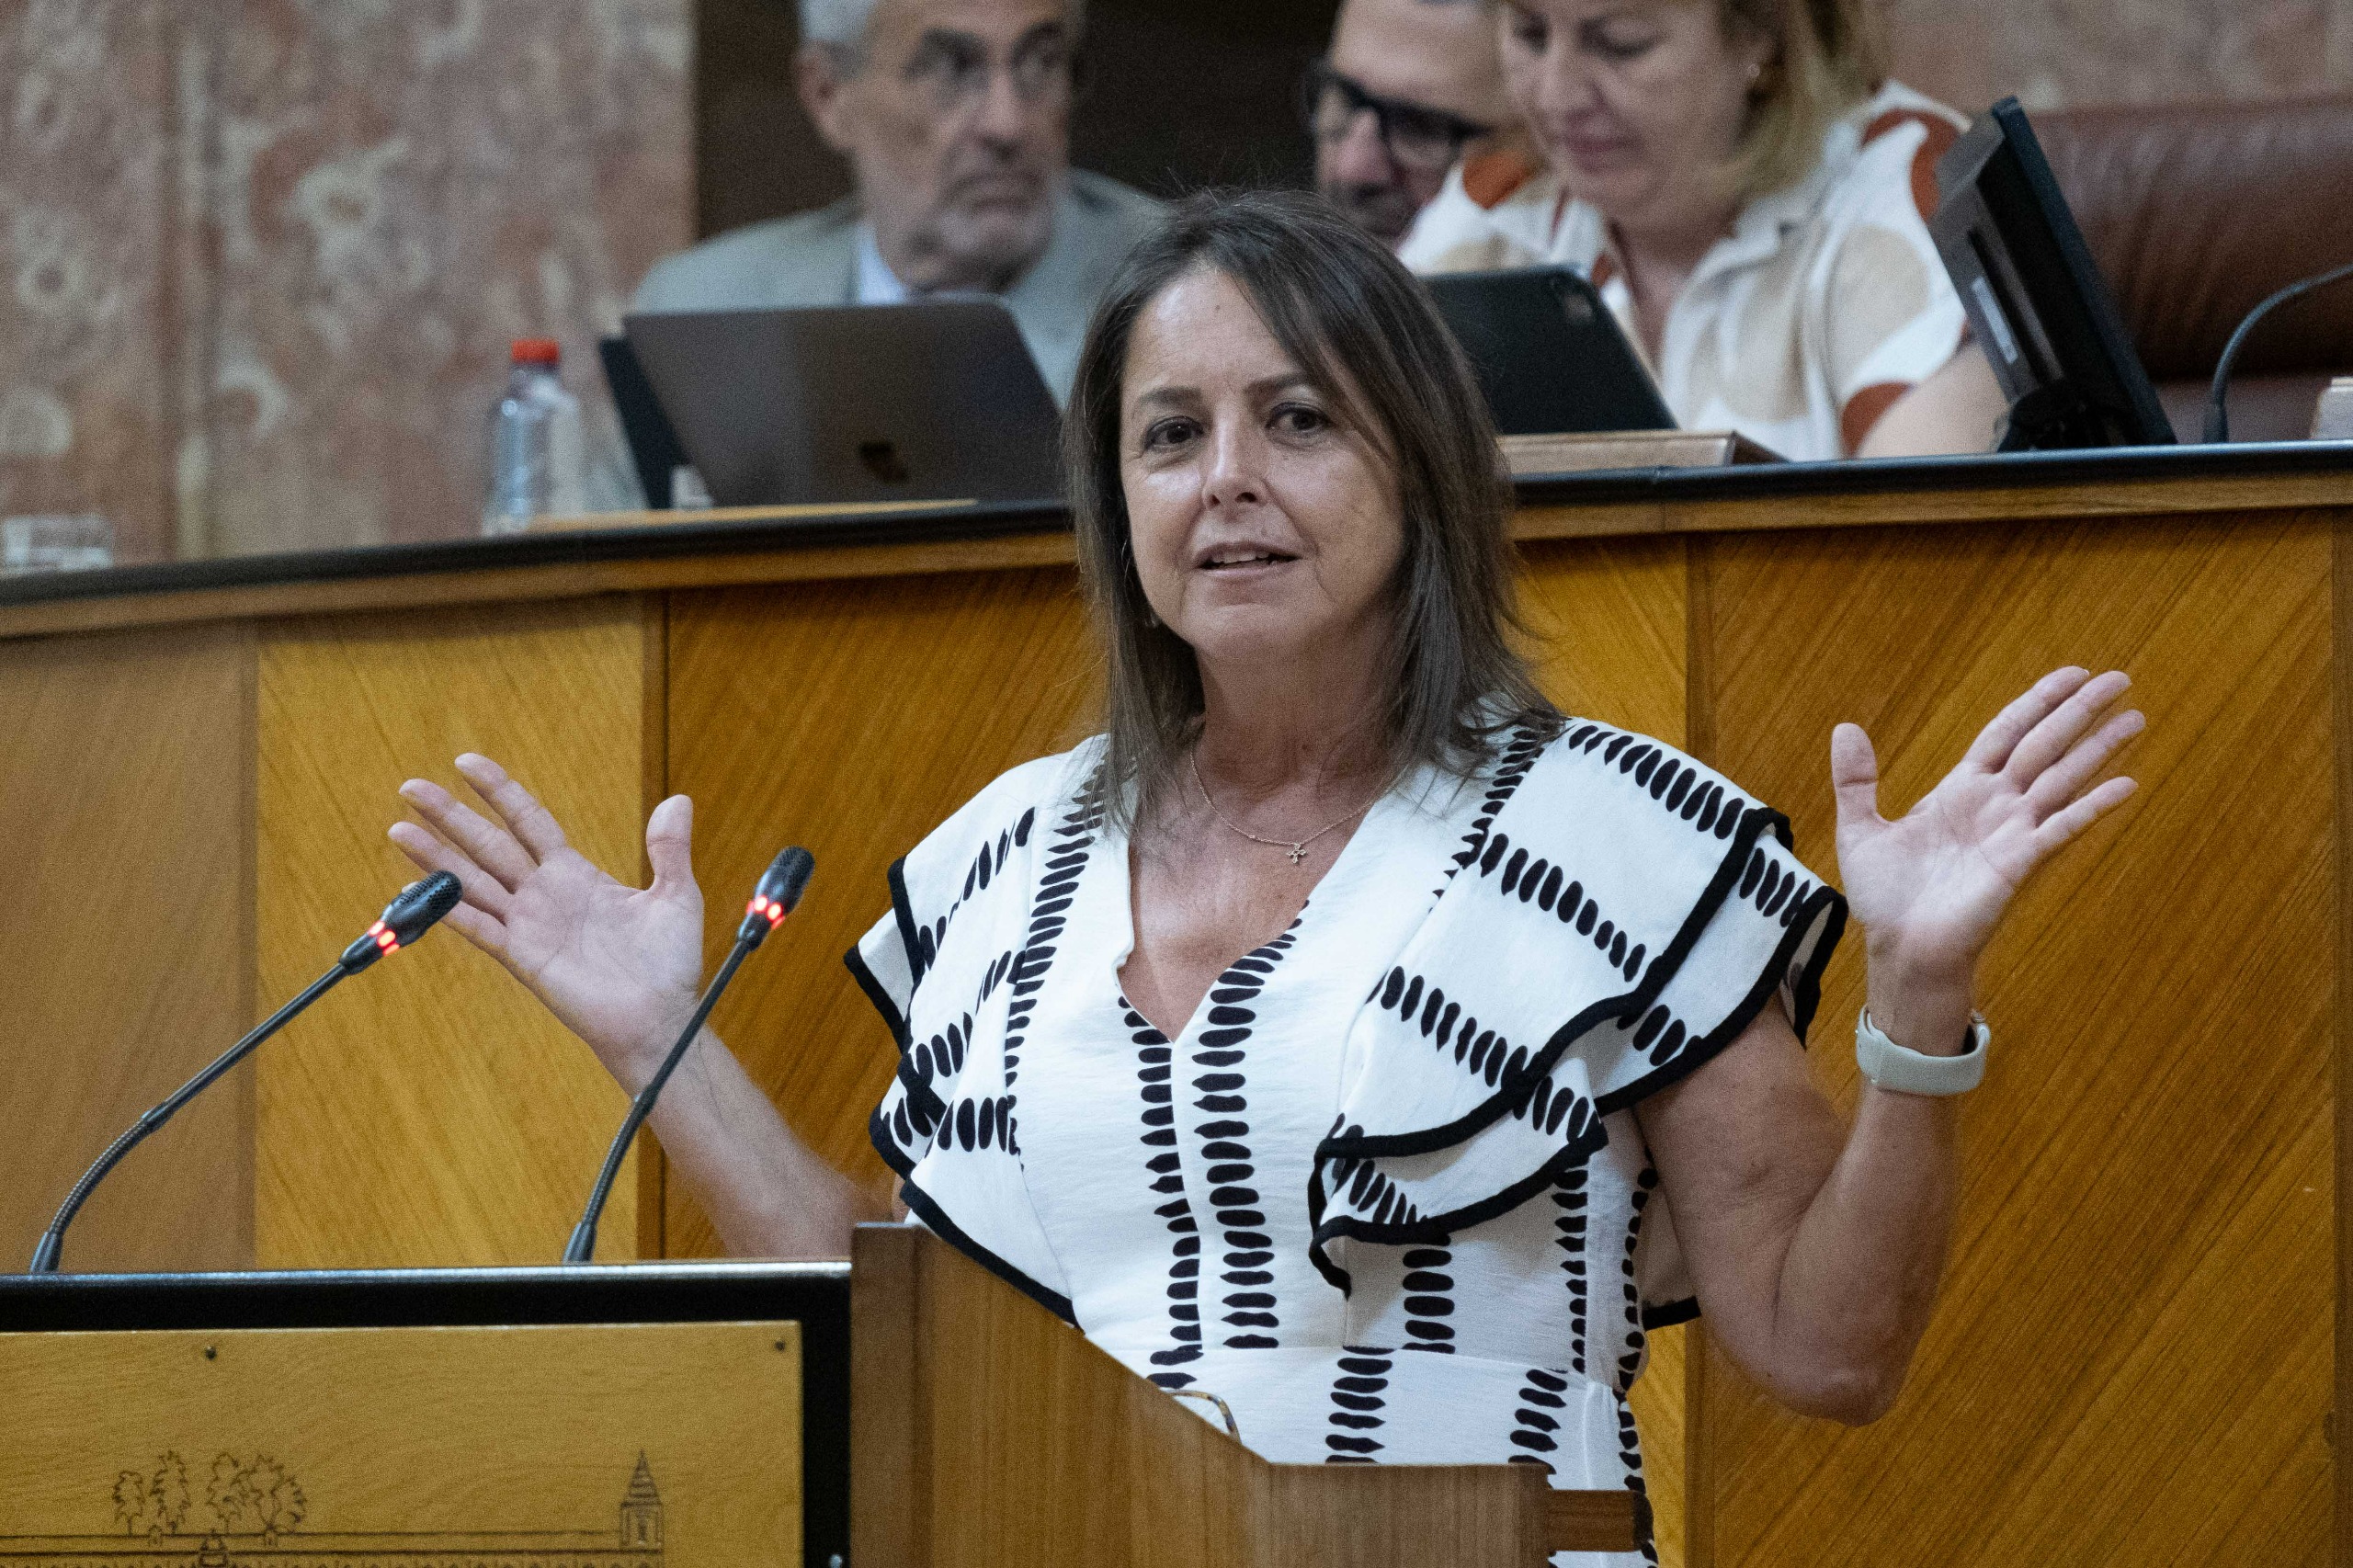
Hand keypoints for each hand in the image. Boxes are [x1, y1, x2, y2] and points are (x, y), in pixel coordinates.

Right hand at [388, 754, 704, 1088]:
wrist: (659, 1018)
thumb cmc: (669, 964)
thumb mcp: (676, 896)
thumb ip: (669, 849)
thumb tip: (678, 800)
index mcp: (575, 874)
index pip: (528, 821)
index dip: (499, 792)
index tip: (466, 763)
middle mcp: (544, 895)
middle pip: (488, 844)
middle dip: (450, 815)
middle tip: (411, 787)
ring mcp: (528, 925)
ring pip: (471, 882)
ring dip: (435, 858)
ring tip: (398, 830)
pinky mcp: (522, 957)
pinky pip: (479, 928)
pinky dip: (448, 910)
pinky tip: (419, 890)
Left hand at [1832, 667, 2142, 1007]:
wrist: (1900, 948)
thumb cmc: (1885, 897)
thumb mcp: (1861, 830)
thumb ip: (1856, 779)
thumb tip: (1844, 727)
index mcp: (1960, 790)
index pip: (2008, 732)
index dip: (2038, 701)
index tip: (2073, 674)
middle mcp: (1995, 804)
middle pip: (2044, 744)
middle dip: (2079, 711)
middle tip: (2119, 679)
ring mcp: (2012, 832)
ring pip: (2062, 778)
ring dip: (2099, 749)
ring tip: (2136, 718)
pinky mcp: (2020, 862)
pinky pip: (2063, 827)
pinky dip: (2093, 806)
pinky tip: (2127, 785)